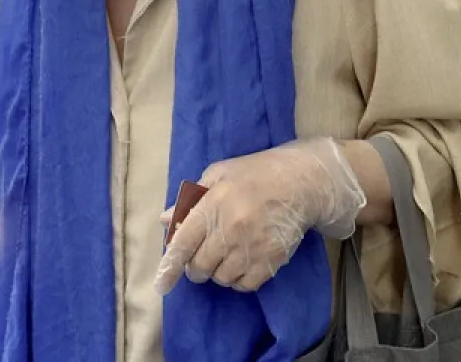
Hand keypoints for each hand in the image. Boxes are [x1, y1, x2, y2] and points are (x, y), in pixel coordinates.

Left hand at [155, 138, 364, 295]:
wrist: (300, 183)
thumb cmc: (254, 174)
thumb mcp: (219, 175)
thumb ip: (190, 199)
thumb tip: (165, 220)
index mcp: (213, 205)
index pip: (183, 243)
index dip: (169, 267)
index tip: (161, 285)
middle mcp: (230, 230)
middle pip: (200, 266)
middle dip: (195, 267)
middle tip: (202, 257)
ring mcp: (252, 248)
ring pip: (221, 278)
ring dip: (218, 272)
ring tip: (226, 255)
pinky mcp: (271, 261)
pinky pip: (245, 285)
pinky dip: (239, 280)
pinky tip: (242, 263)